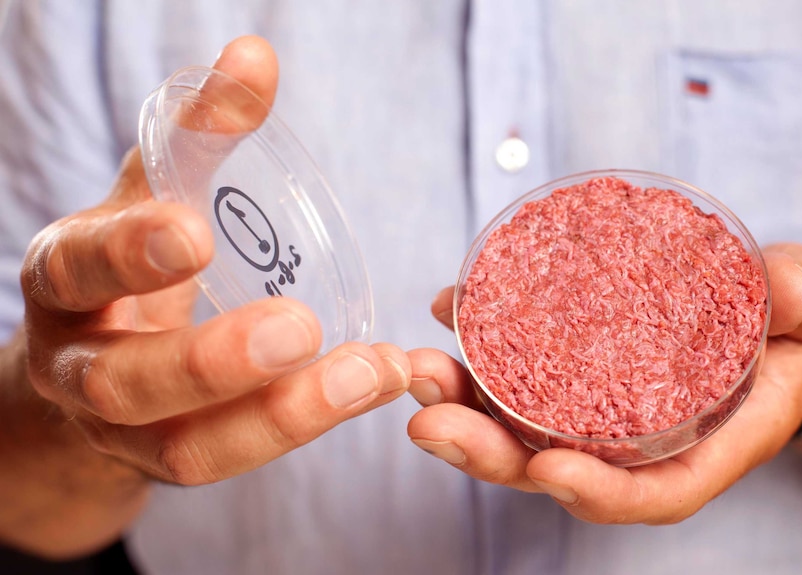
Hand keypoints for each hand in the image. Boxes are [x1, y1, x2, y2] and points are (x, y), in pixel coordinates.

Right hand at [20, 35, 408, 484]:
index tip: (193, 229)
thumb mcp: (154, 192)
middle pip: (126, 383)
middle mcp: (78, 365)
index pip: (79, 267)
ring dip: (284, 416)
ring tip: (372, 371)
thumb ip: (199, 133)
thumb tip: (255, 56)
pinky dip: (304, 428)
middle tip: (300, 327)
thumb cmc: (130, 263)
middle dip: (212, 361)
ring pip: (186, 450)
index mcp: (66, 280)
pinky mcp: (171, 463)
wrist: (89, 357)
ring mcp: (122, 431)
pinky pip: (231, 462)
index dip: (129, 253)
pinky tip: (370, 385)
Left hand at [406, 243, 801, 523]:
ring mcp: (599, 408)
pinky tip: (447, 313)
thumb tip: (784, 290)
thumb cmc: (796, 322)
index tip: (545, 470)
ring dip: (461, 405)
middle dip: (489, 453)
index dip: (596, 490)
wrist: (771, 312)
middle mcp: (638, 439)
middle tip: (430, 421)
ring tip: (418, 371)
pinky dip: (477, 352)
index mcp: (703, 444)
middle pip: (556, 467)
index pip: (647, 491)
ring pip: (520, 426)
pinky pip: (517, 374)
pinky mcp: (575, 371)